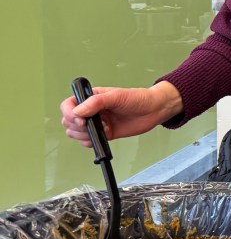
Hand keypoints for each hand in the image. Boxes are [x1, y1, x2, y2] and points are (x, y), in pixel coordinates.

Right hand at [60, 83, 182, 147]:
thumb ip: (96, 102)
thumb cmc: (138, 98)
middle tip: (92, 126)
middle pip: (68, 121)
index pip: (68, 105)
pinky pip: (88, 141)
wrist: (154, 110)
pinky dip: (90, 142)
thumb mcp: (117, 96)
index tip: (81, 120)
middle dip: (76, 126)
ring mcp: (97, 123)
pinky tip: (102, 137)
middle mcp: (91, 110)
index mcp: (91, 97)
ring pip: (75, 133)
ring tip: (100, 130)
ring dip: (82, 135)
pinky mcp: (104, 134)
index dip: (69, 113)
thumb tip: (78, 111)